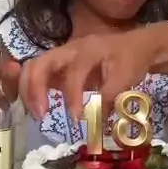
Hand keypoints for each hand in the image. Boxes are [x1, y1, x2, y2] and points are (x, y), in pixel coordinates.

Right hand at [19, 30, 152, 118]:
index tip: (77, 119)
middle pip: (40, 63)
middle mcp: (69, 50)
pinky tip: (36, 107)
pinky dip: (32, 89)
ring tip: (36, 113)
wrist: (138, 44)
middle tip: (40, 115)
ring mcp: (62, 56)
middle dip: (34, 89)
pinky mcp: (60, 65)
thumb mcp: (125, 78)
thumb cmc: (132, 59)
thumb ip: (108, 99)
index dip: (72, 98)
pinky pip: (39, 73)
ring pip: (34, 67)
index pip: (73, 74)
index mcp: (88, 50)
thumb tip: (94, 124)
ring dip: (29, 90)